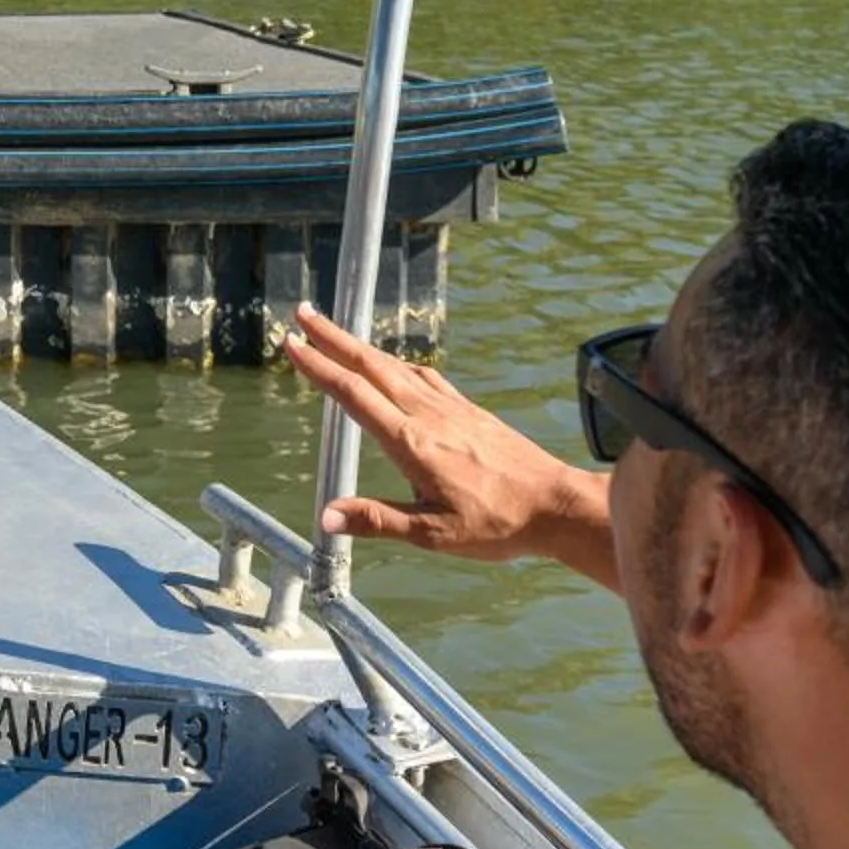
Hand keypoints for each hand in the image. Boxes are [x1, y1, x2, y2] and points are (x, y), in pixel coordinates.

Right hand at [283, 306, 612, 576]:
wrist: (556, 505)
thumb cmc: (498, 524)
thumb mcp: (433, 534)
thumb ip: (378, 520)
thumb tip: (326, 517)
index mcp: (411, 442)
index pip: (354, 394)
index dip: (318, 367)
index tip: (292, 343)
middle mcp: (428, 415)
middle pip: (370, 365)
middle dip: (332, 337)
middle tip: (303, 314)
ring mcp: (451, 408)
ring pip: (396, 366)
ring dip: (361, 347)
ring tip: (336, 334)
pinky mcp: (469, 411)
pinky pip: (425, 377)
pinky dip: (398, 364)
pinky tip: (396, 368)